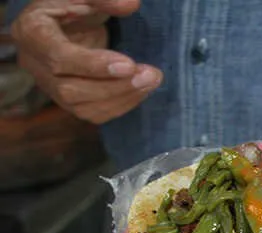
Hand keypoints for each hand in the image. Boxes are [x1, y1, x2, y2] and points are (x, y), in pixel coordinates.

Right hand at [11, 0, 161, 123]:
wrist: (68, 22)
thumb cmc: (75, 5)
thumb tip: (132, 4)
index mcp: (31, 32)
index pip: (58, 57)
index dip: (92, 65)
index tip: (128, 65)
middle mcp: (34, 64)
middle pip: (70, 89)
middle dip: (114, 86)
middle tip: (150, 75)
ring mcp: (49, 86)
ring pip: (82, 106)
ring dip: (122, 97)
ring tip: (151, 81)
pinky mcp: (67, 100)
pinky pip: (93, 113)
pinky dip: (121, 105)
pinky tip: (142, 90)